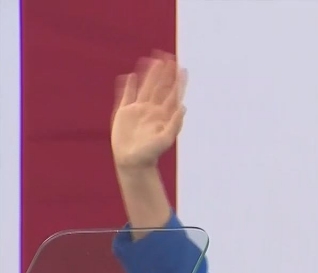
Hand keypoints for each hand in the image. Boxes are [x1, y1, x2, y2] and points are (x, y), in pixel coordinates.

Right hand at [111, 51, 186, 169]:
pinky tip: (129, 76)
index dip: (177, 81)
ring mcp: (138, 110)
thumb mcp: (165, 139)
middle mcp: (152, 110)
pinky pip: (126, 96)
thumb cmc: (151, 154)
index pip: (172, 93)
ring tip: (153, 60)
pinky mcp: (124, 113)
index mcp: (164, 115)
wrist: (133, 162)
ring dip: (149, 74)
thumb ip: (175, 123)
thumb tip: (183, 107)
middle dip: (165, 73)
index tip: (182, 68)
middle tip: (169, 57)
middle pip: (160, 87)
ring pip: (145, 87)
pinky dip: (128, 86)